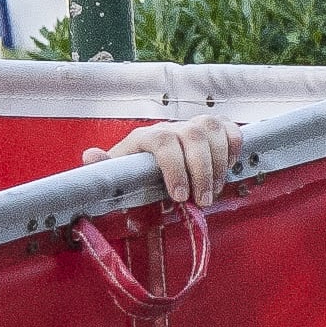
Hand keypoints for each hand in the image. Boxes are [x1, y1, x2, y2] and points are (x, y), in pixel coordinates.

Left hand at [91, 114, 239, 205]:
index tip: (180, 196)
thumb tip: (91, 156)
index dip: (174, 167)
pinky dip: (234, 146)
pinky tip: (229, 167)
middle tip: (202, 201)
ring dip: (219, 163)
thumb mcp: (117, 174)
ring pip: (213, 130)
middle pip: (194, 135)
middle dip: (202, 171)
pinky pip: (230, 128)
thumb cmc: (133, 173)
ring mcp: (193, 126)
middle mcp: (171, 127)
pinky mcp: (212, 130)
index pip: (163, 141)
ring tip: (214, 191)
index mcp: (146, 137)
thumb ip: (105, 166)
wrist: (148, 161)